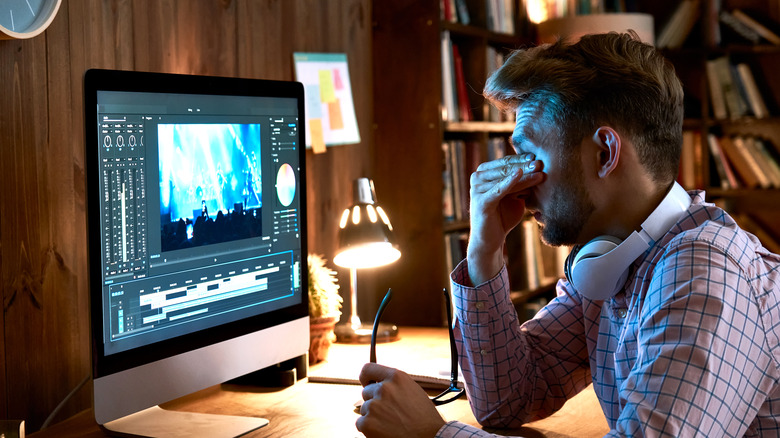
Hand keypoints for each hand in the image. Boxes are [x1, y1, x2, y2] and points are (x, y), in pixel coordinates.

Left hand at [356, 363, 445, 437]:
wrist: (430, 437)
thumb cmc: (424, 417)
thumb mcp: (412, 391)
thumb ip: (394, 385)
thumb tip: (378, 385)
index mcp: (396, 377)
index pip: (368, 369)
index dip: (366, 378)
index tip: (366, 383)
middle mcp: (384, 388)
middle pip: (366, 392)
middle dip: (374, 401)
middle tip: (388, 413)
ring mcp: (374, 405)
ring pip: (364, 409)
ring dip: (373, 416)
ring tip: (390, 423)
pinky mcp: (368, 423)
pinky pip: (361, 423)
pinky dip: (369, 429)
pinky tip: (384, 431)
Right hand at [467, 153, 543, 284]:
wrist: (491, 240)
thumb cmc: (503, 216)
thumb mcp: (515, 196)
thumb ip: (521, 183)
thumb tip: (538, 167)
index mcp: (484, 173)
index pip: (506, 162)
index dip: (522, 159)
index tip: (538, 156)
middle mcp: (477, 178)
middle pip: (506, 169)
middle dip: (524, 165)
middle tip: (540, 163)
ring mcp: (477, 189)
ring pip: (505, 178)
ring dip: (523, 174)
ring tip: (539, 171)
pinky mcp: (480, 201)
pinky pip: (498, 189)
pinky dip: (509, 182)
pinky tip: (519, 174)